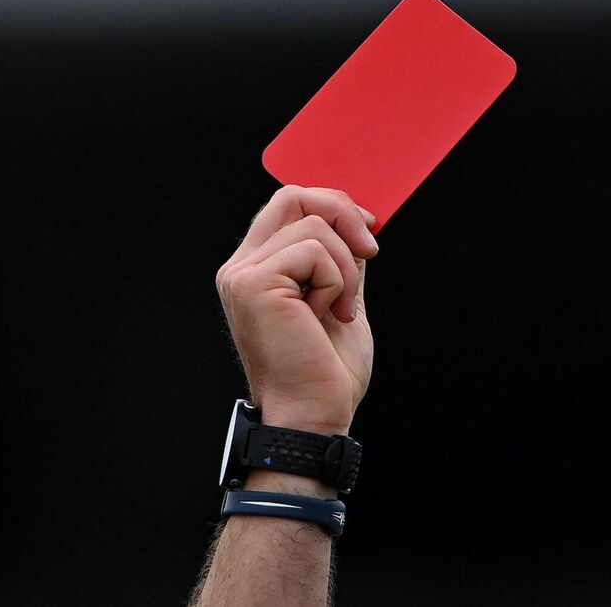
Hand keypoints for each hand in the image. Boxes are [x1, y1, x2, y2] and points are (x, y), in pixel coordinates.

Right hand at [215, 185, 378, 435]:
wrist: (315, 414)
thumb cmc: (326, 370)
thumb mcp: (340, 297)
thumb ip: (337, 257)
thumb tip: (355, 218)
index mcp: (257, 270)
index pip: (289, 205)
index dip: (333, 205)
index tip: (367, 230)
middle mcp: (241, 268)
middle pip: (292, 196)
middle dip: (342, 214)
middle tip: (370, 252)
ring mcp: (243, 276)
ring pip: (314, 227)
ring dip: (345, 268)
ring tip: (339, 309)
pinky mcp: (255, 285)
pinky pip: (314, 250)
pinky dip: (336, 281)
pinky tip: (328, 314)